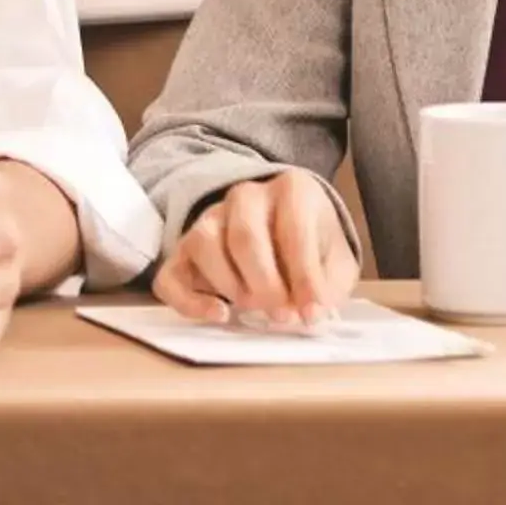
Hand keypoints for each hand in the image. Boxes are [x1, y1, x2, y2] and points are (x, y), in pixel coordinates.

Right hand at [150, 170, 356, 328]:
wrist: (283, 231)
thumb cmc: (314, 247)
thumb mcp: (335, 261)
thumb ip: (327, 283)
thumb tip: (309, 312)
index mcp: (292, 189)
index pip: (294, 229)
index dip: (304, 277)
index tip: (311, 313)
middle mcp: (246, 195)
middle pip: (244, 235)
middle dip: (264, 283)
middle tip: (281, 315)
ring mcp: (209, 219)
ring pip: (204, 243)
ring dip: (230, 285)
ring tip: (253, 308)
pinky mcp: (183, 251)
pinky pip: (171, 274)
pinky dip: (189, 302)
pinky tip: (219, 315)